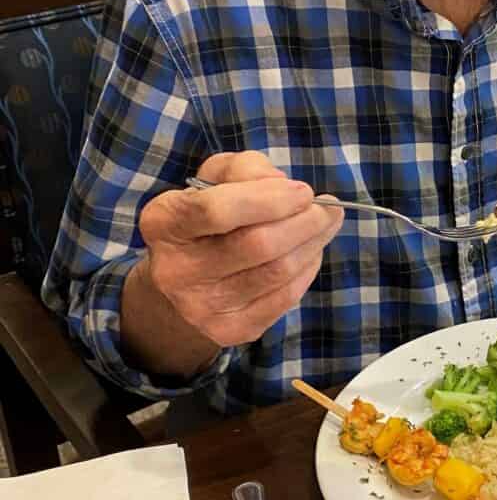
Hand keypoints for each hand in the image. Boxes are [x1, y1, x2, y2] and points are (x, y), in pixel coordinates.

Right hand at [136, 151, 342, 347]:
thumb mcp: (219, 175)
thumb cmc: (211, 210)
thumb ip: (248, 169)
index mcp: (164, 222)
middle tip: (327, 208)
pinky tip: (310, 251)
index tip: (304, 192)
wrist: (189, 274)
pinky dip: (308, 268)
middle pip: (258, 244)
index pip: (217, 209)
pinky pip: (285, 297)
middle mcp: (175, 269)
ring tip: (325, 224)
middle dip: (305, 221)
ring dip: (314, 243)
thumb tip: (287, 189)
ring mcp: (199, 306)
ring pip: (277, 271)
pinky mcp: (228, 330)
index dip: (270, 199)